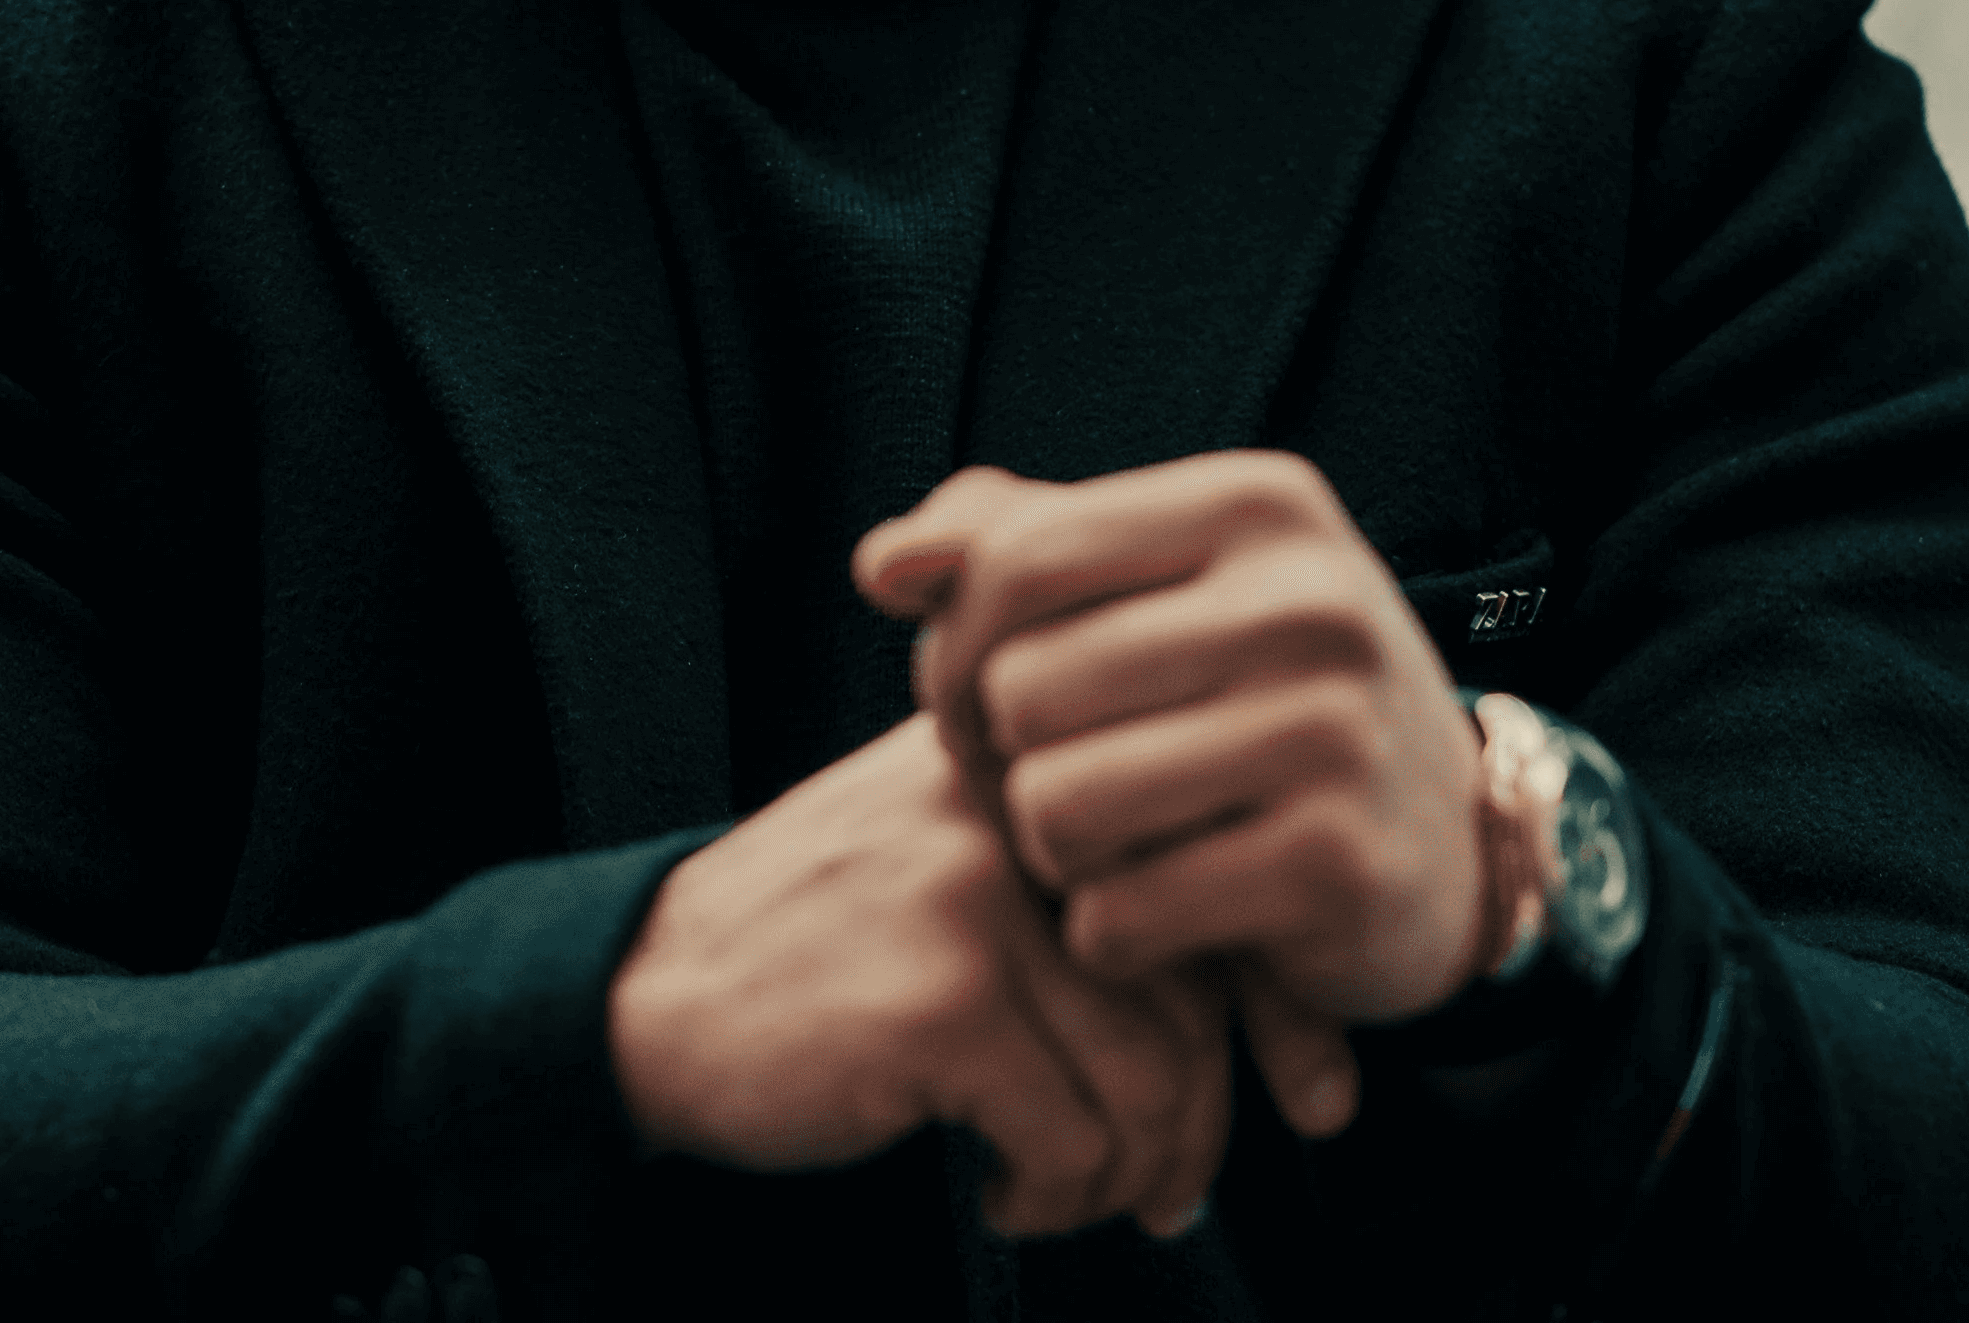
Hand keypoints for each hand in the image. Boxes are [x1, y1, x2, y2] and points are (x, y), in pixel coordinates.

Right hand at [605, 705, 1232, 1239]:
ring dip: (1121, 1180)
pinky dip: (1054, 1199)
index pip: (1215, 885)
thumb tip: (1281, 1036)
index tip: (1310, 1100)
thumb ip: (1097, 902)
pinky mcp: (942, 998)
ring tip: (1064, 1195)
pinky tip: (999, 1191)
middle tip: (1159, 1193)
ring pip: (1151, 1081)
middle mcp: (1019, 809)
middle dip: (1198, 1130)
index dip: (1279, 1017)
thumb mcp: (968, 871)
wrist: (657, 986)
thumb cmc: (829, 947)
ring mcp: (980, 897)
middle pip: (1197, 998)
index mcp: (1036, 768)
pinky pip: (1074, 1140)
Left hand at [857, 454, 1496, 1115]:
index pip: (1016, 559)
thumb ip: (1017, 544)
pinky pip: (1120, 917)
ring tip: (1103, 845)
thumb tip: (879, 567)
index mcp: (1256, 504)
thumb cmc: (1265, 689)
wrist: (1454, 836)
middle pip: (1023, 689)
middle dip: (1002, 760)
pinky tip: (1163, 911)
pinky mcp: (1336, 870)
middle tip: (1046, 785)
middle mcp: (1308, 602)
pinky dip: (1110, 934)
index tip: (978, 700)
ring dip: (1051, 853)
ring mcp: (1332, 734)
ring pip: (1057, 807)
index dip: (955, 645)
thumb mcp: (1168, 583)